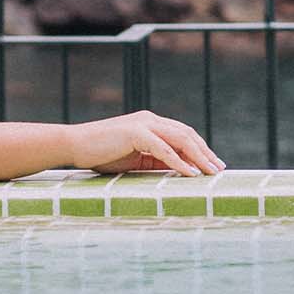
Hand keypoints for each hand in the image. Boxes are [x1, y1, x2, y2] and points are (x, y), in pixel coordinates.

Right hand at [68, 111, 224, 177]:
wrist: (74, 145)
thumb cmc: (101, 154)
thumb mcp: (134, 159)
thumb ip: (156, 161)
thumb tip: (180, 172)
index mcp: (151, 124)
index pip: (183, 134)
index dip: (200, 149)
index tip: (213, 164)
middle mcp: (150, 120)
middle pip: (187, 134)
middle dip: (205, 152)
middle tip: (219, 169)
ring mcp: (143, 124)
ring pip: (180, 138)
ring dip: (198, 156)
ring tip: (210, 172)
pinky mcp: (135, 132)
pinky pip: (163, 149)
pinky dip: (179, 161)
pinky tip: (190, 173)